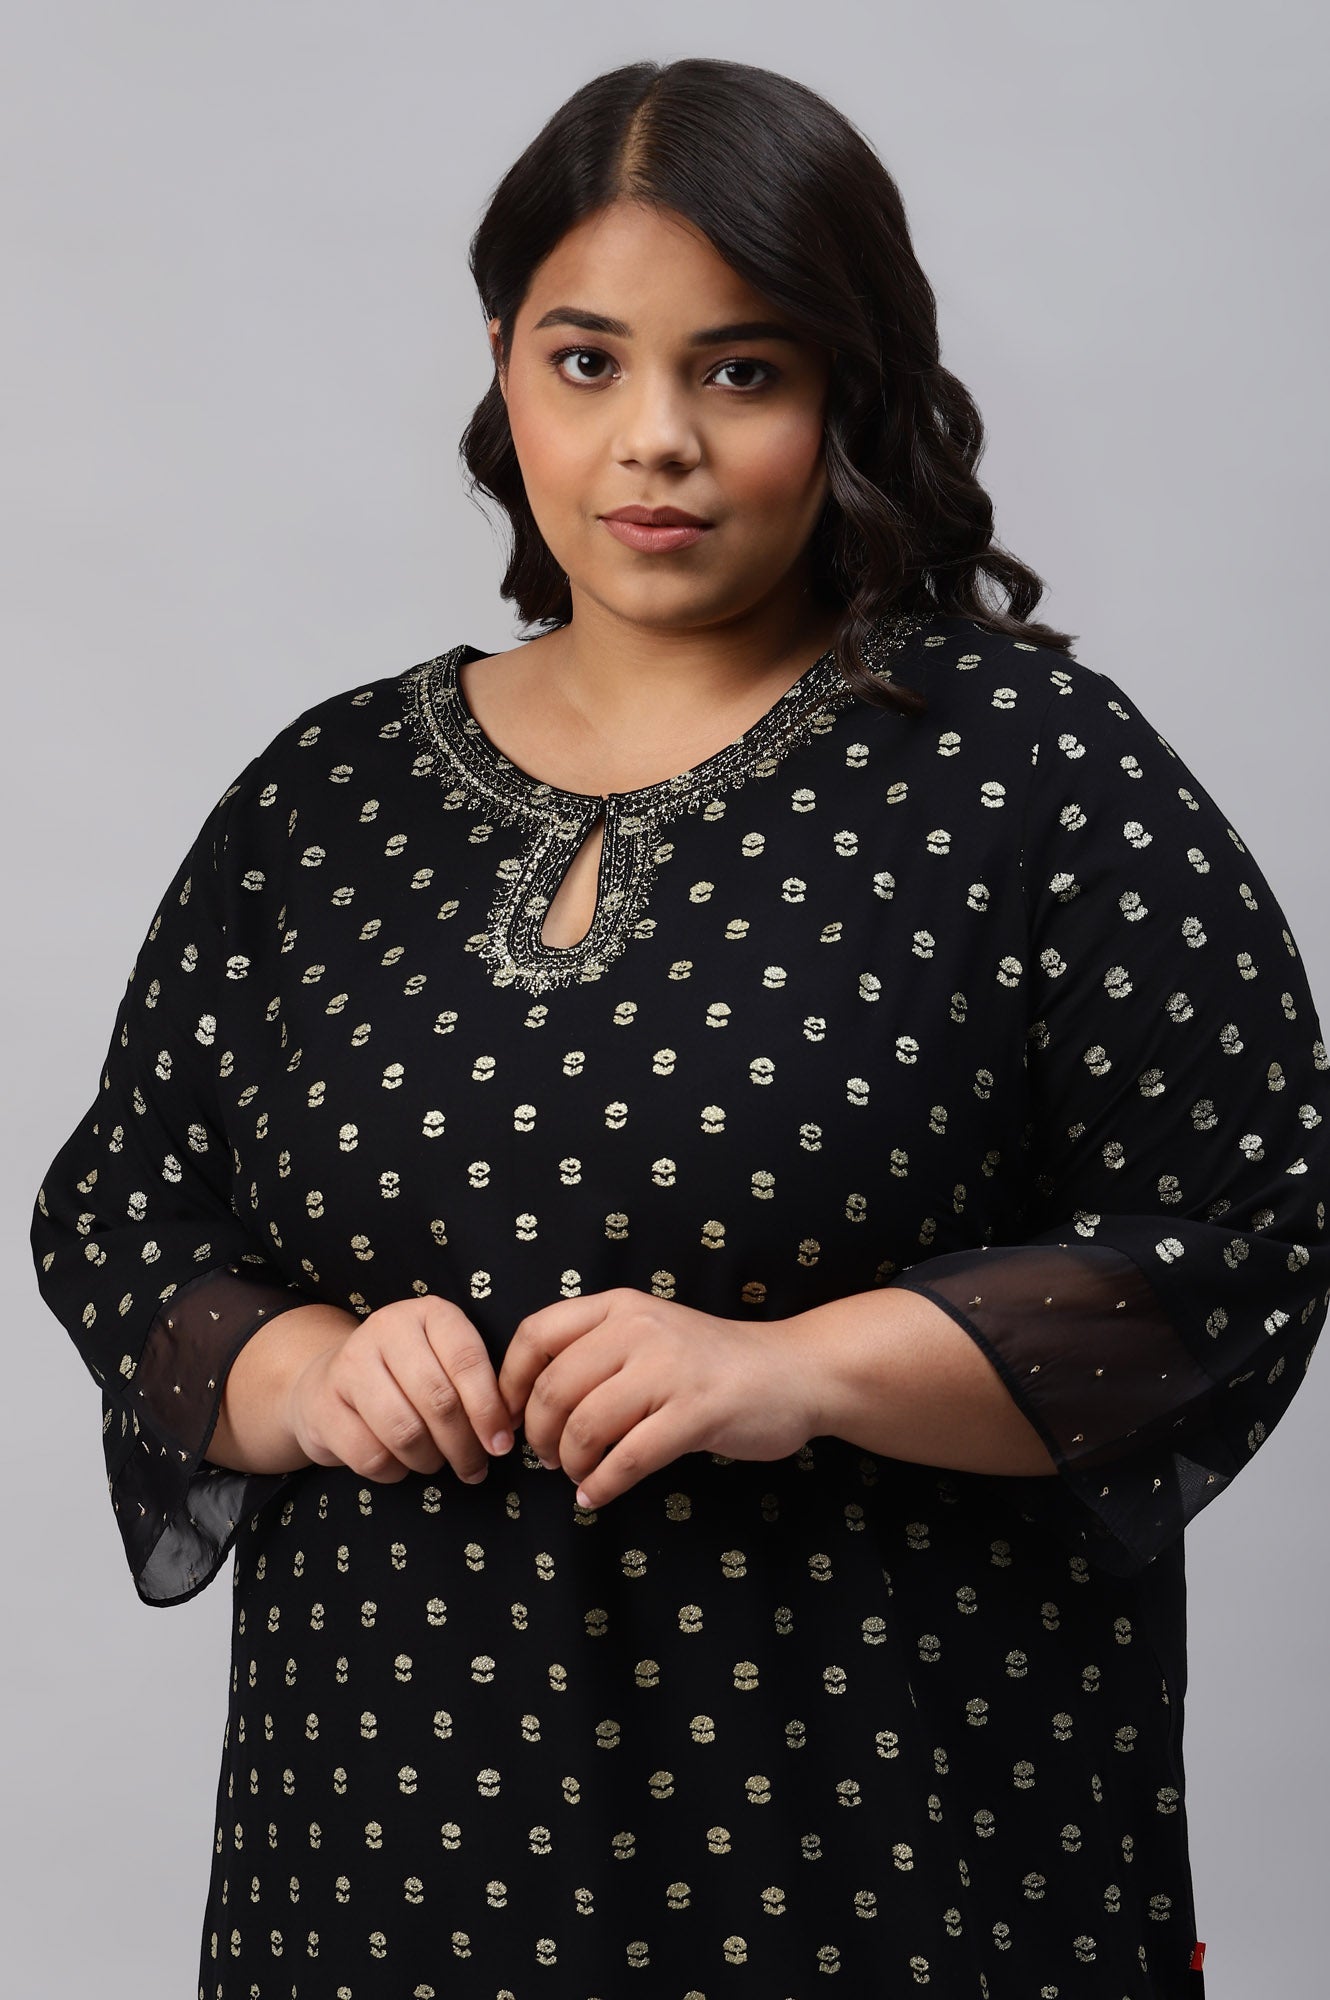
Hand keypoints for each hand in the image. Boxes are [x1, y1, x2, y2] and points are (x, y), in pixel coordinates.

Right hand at [287, 1294, 515, 1485]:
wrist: (330, 1382)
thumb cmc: (405, 1376)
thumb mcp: (444, 1362)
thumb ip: (475, 1386)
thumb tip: (504, 1435)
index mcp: (430, 1313)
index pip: (468, 1361)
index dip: (489, 1410)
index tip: (501, 1444)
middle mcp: (387, 1328)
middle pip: (439, 1400)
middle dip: (464, 1445)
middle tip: (475, 1469)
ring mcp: (349, 1364)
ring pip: (405, 1432)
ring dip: (430, 1461)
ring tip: (436, 1463)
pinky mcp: (323, 1404)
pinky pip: (371, 1456)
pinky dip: (394, 1472)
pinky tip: (400, 1464)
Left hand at [497, 1287, 822, 1508]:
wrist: (793, 1371)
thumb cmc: (709, 1362)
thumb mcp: (648, 1332)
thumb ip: (595, 1351)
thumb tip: (524, 1402)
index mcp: (619, 1306)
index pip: (536, 1335)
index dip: (510, 1383)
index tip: (509, 1418)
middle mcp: (639, 1328)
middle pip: (554, 1389)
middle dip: (538, 1435)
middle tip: (547, 1458)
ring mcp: (669, 1370)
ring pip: (586, 1426)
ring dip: (570, 1464)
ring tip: (578, 1476)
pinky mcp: (696, 1413)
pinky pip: (628, 1459)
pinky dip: (602, 1486)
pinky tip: (596, 1496)